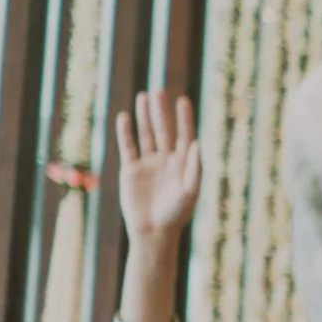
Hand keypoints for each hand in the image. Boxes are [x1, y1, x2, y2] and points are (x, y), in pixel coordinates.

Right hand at [114, 91, 201, 246]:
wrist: (153, 232)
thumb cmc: (176, 214)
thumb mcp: (190, 192)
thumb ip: (195, 169)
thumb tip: (197, 144)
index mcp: (184, 164)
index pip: (185, 135)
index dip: (184, 118)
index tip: (183, 100)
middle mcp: (167, 161)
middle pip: (164, 130)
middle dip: (161, 111)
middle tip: (159, 90)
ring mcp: (149, 164)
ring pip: (146, 135)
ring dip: (144, 116)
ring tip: (143, 96)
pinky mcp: (131, 171)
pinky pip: (128, 147)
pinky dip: (126, 133)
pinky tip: (125, 117)